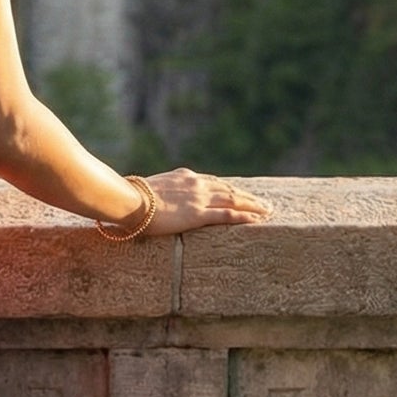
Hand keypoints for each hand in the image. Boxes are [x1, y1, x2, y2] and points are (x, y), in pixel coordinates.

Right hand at [129, 168, 270, 235]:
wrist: (128, 200)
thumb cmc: (132, 197)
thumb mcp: (151, 189)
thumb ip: (163, 193)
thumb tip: (159, 200)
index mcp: (185, 177)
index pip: (215, 182)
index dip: (231, 189)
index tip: (241, 194)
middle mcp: (196, 184)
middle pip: (230, 190)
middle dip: (249, 197)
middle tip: (265, 204)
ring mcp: (199, 198)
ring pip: (234, 200)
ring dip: (253, 206)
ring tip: (268, 211)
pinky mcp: (197, 214)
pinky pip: (227, 215)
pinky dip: (244, 216)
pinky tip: (257, 219)